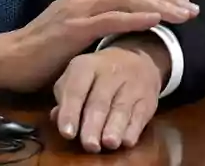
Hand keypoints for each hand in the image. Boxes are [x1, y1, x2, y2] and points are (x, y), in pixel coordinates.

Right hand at [0, 0, 197, 92]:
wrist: (12, 59)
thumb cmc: (49, 47)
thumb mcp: (83, 26)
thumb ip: (107, 17)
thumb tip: (141, 19)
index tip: (187, 3)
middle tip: (194, 9)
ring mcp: (79, 7)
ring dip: (159, 6)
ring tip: (182, 14)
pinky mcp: (73, 27)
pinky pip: (109, 19)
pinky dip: (134, 18)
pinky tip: (154, 20)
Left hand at [51, 41, 165, 151]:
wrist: (136, 58)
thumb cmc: (98, 75)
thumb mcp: (78, 77)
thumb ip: (65, 98)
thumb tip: (56, 117)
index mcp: (87, 66)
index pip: (76, 89)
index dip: (70, 112)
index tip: (67, 133)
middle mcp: (111, 71)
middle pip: (100, 101)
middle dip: (93, 125)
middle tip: (89, 145)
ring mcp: (132, 83)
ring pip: (122, 107)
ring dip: (115, 127)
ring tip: (109, 143)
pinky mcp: (148, 97)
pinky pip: (141, 113)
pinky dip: (134, 128)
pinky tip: (126, 140)